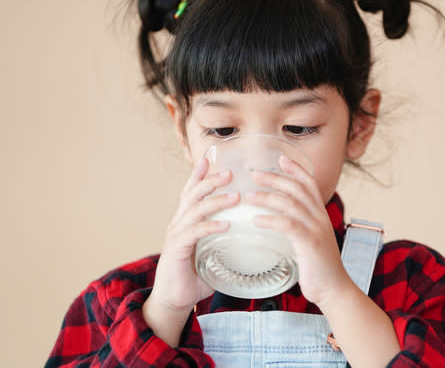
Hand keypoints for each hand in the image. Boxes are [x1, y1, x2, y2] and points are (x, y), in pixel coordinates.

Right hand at [146, 157, 238, 316]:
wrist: (173, 301)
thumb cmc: (195, 277)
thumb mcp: (212, 254)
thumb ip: (228, 243)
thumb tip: (254, 237)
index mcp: (186, 221)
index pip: (191, 193)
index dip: (199, 175)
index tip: (210, 158)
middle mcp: (179, 224)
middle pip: (193, 195)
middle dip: (211, 181)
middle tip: (230, 172)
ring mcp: (176, 236)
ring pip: (195, 210)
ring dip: (216, 201)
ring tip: (236, 196)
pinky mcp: (176, 251)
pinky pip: (193, 233)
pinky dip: (210, 226)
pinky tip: (225, 224)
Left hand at [248, 155, 354, 306]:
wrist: (334, 290)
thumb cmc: (319, 269)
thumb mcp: (311, 242)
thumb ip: (300, 229)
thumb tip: (280, 223)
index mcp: (320, 215)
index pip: (309, 184)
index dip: (296, 169)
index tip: (281, 158)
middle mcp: (320, 218)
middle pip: (298, 189)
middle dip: (276, 178)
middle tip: (255, 173)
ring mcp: (316, 229)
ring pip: (291, 204)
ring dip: (267, 197)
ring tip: (248, 195)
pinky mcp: (310, 243)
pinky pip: (288, 225)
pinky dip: (270, 220)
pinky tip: (255, 220)